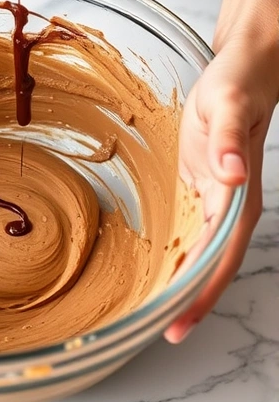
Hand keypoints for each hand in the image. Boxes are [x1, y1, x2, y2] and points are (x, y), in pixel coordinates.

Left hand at [165, 36, 278, 342]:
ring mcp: (215, 199)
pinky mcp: (201, 187)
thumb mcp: (227, 106)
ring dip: (182, 283)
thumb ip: (227, 141)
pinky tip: (160, 268)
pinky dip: (175, 253)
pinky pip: (189, 229)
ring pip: (199, 253)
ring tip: (158, 313)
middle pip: (209, 265)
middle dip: (190, 300)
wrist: (243, 69)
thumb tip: (233, 175)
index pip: (218, 258)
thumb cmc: (236, 86)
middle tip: (164, 332)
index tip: (179, 323)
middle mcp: (228, 205)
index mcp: (236, 197)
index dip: (200, 293)